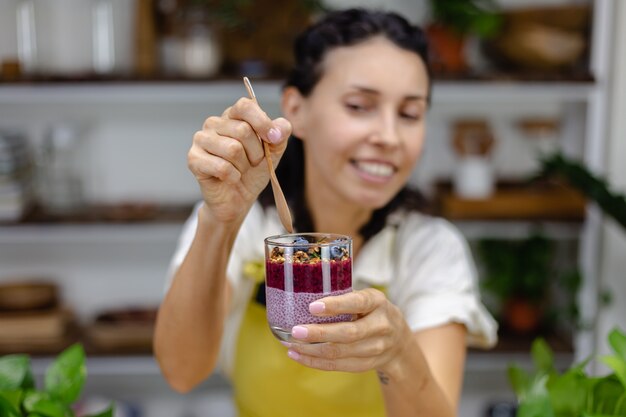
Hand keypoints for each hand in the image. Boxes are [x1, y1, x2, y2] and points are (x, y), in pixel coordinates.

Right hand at [188, 98, 291, 222]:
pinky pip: (222, 167)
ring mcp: (201, 140)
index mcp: (233, 116)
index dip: (262, 122)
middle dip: (255, 153)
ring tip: (240, 170)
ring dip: (243, 166)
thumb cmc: (253, 172)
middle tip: (252, 163)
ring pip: (232, 149)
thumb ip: (280, 135)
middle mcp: (214, 123)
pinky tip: (230, 178)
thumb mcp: (273, 151)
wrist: (238, 198)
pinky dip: (233, 177)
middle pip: (243, 130)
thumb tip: (280, 129)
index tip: (273, 139)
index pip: (245, 106)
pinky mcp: (194, 159)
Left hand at [284, 288, 412, 373]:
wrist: (400, 342)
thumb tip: (303, 294)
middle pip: (348, 333)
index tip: (312, 306)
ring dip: (311, 350)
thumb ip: (345, 298)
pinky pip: (337, 366)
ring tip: (290, 343)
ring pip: (340, 352)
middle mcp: (381, 326)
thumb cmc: (373, 312)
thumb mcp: (367, 298)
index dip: (335, 306)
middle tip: (295, 331)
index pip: (357, 303)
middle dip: (318, 333)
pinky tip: (297, 355)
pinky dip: (314, 362)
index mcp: (377, 302)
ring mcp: (376, 348)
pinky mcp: (366, 365)